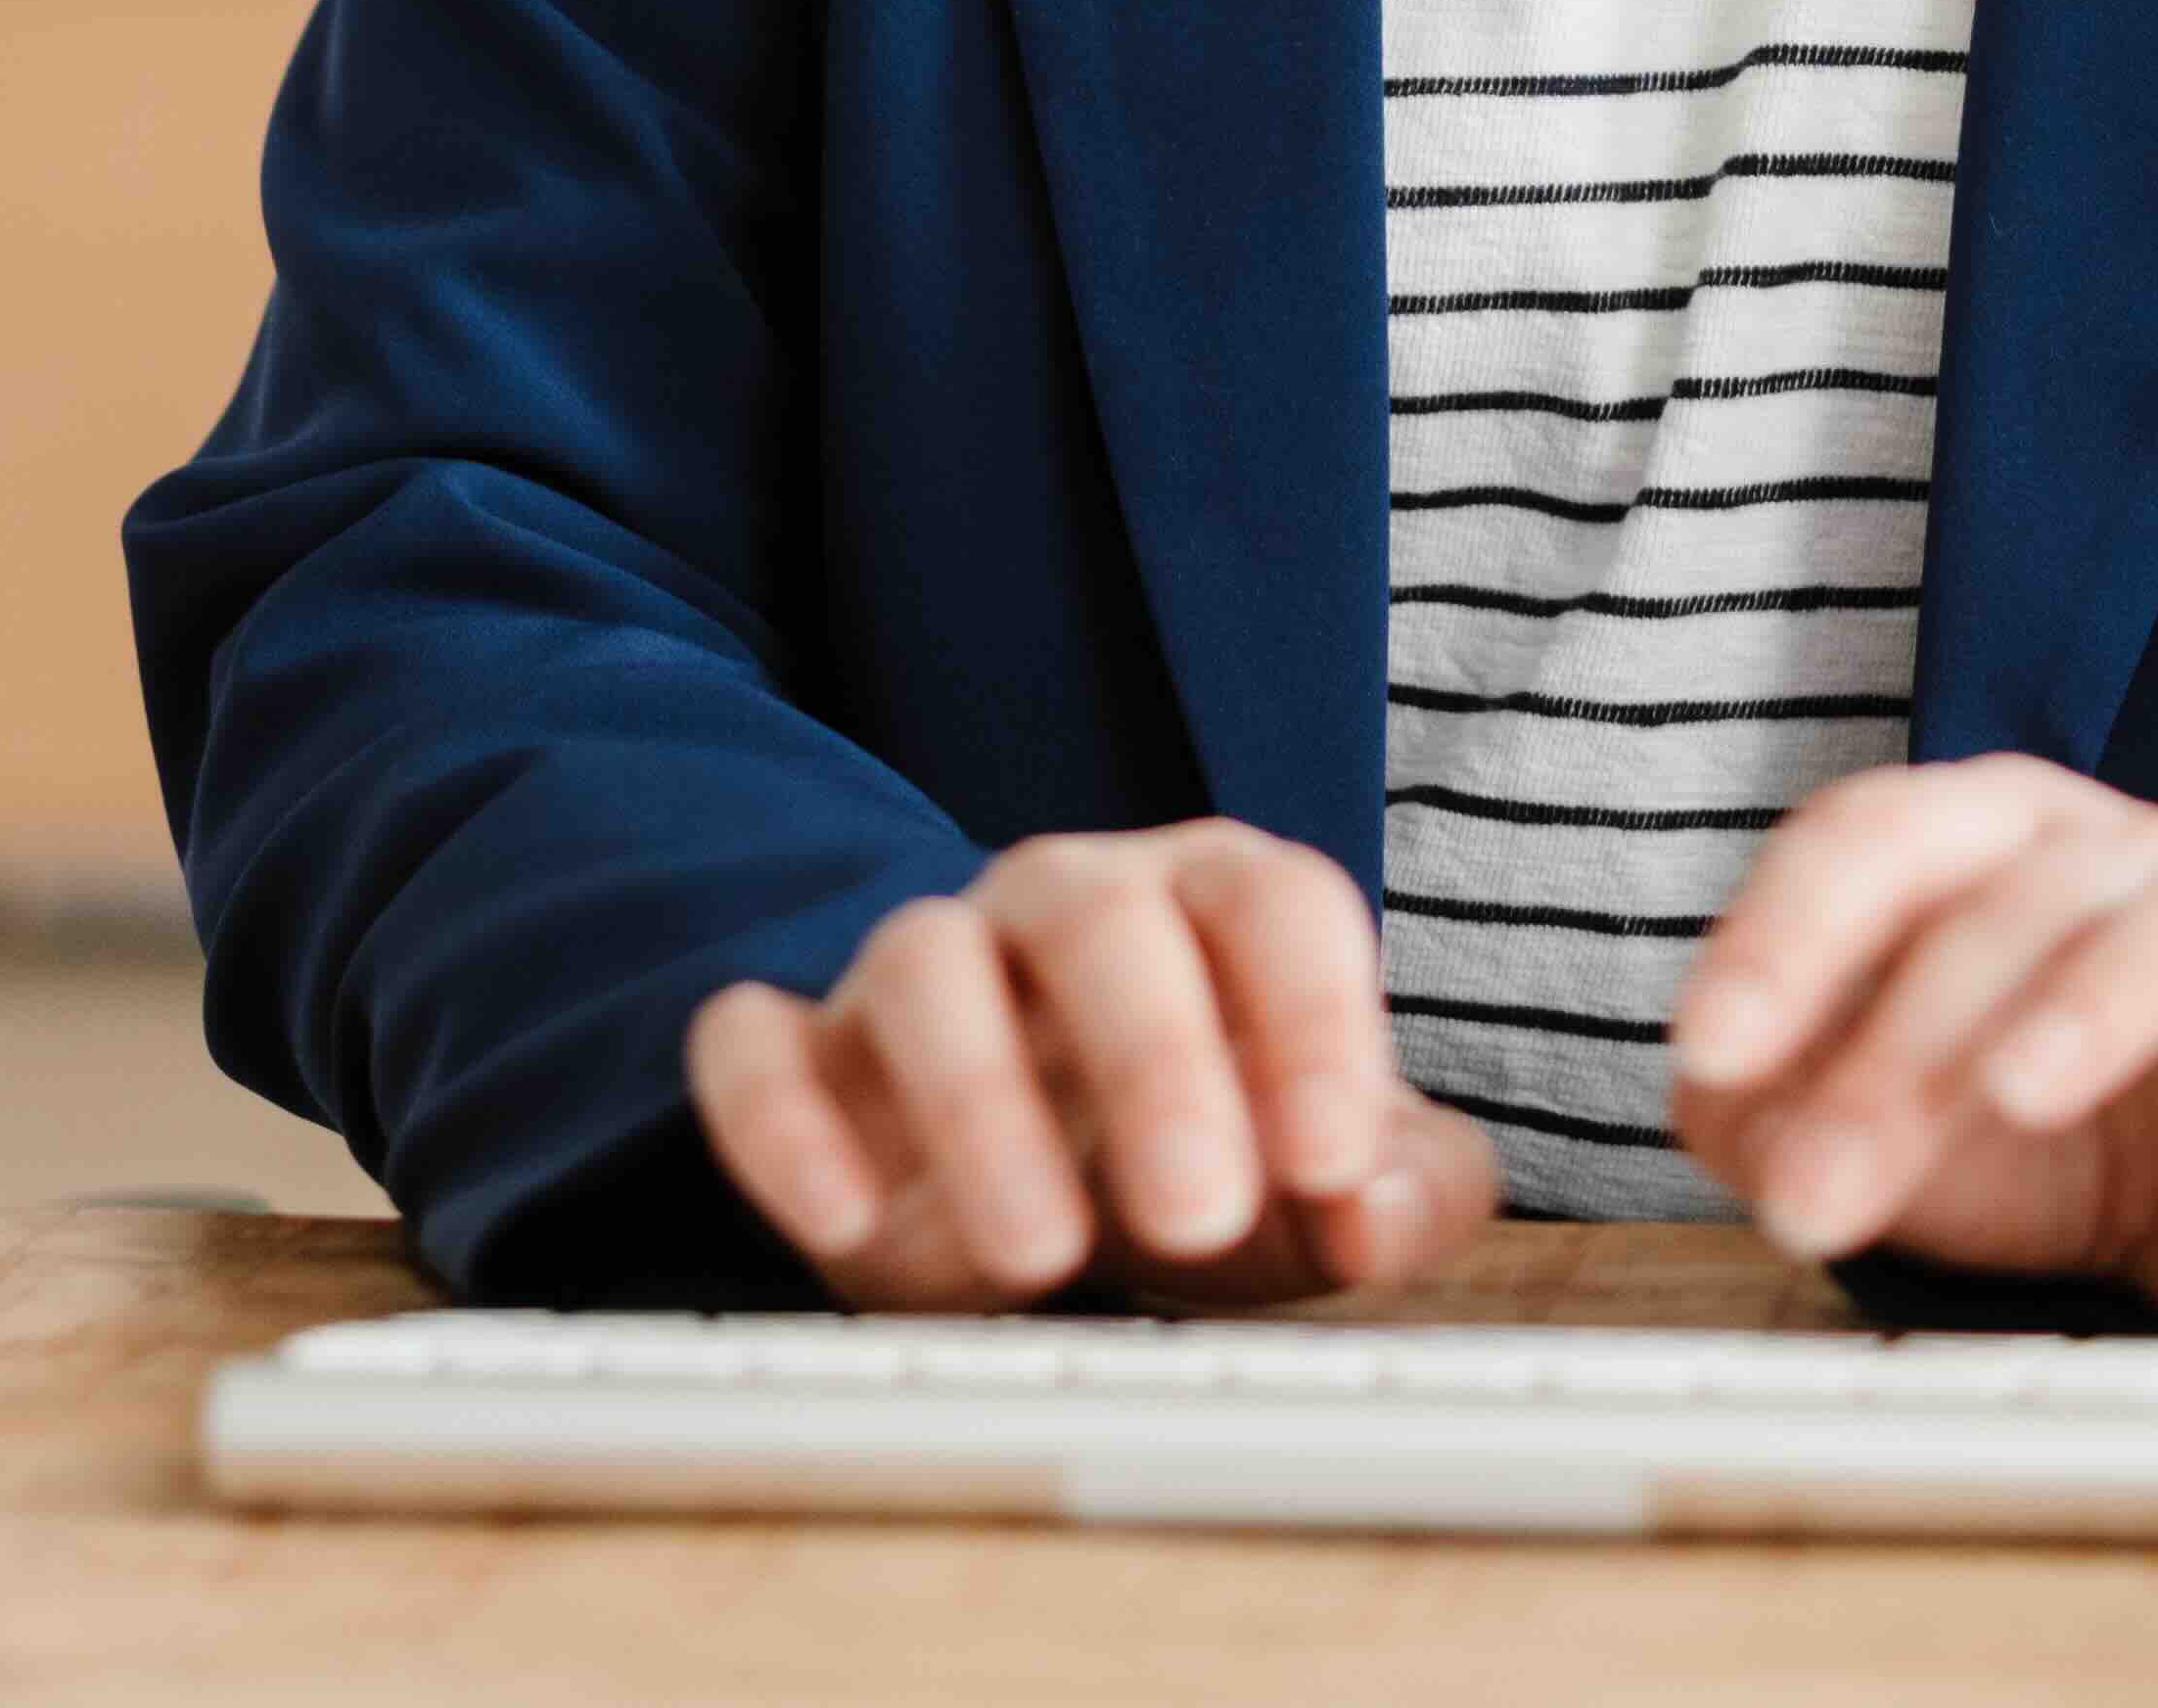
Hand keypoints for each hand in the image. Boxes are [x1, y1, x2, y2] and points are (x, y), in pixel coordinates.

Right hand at [686, 822, 1502, 1310]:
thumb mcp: (1336, 1187)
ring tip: (1038, 1257)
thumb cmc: (1222, 1154)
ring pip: (925, 963)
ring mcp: (927, 965)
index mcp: (1216, 901)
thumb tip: (1372, 1206)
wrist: (1066, 1187)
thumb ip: (1405, 1191)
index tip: (1330, 1163)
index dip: (1311, 1020)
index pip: (1276, 904)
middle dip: (1154, 1063)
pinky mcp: (807, 1054)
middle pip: (1102, 919)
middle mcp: (1069, 903)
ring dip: (977, 1104)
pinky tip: (839, 1220)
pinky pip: (753, 1041)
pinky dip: (780, 1118)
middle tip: (1196, 1217)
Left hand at [1661, 758, 2157, 1333]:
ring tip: (2022, 1091)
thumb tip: (1715, 1109)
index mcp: (1995, 849)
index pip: (1876, 836)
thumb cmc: (2054, 1138)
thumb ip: (1782, 1106)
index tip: (1709, 1052)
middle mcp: (2132, 862)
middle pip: (2010, 905)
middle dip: (1897, 1048)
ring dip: (2104, 993)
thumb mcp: (1894, 1131)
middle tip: (1816, 1190)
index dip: (1784, 936)